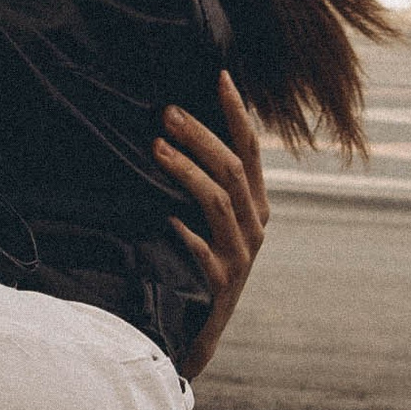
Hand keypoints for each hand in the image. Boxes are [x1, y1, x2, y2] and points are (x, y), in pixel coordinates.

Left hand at [159, 72, 268, 380]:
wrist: (194, 334)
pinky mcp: (219, 284)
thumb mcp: (208, 222)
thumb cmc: (196, 266)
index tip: (219, 75)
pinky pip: (202, 252)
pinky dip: (185, 232)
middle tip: (166, 112)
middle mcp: (253, 227)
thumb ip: (203, 182)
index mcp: (255, 205)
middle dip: (201, 136)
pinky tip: (164, 217)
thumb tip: (169, 127)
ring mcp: (239, 257)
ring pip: (218, 202)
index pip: (250, 148)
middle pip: (234, 169)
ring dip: (186, 172)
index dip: (236, 112)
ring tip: (155, 149)